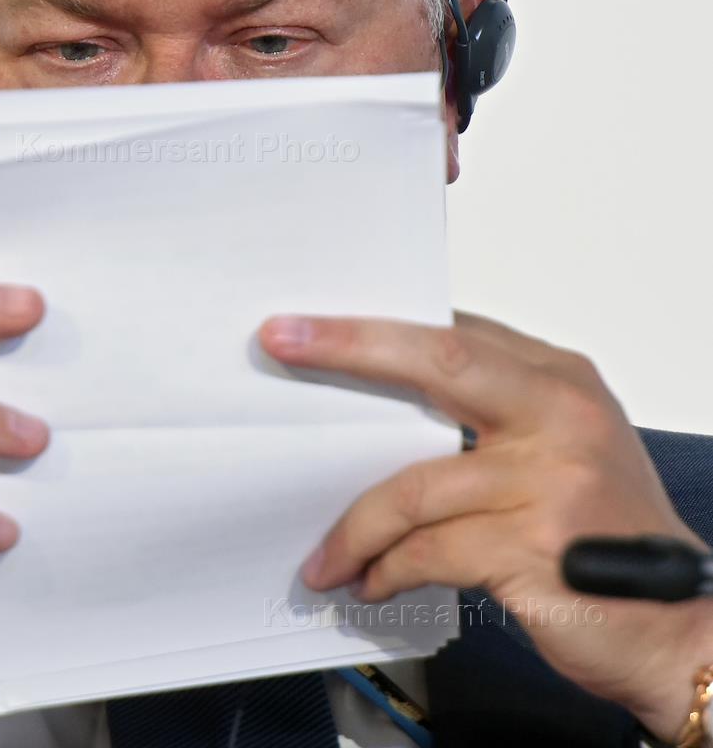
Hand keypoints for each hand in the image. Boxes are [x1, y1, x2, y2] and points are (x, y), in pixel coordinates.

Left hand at [258, 311, 712, 740]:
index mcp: (559, 379)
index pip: (454, 330)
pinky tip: (369, 581)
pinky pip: (429, 550)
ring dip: (355, 526)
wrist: (679, 629)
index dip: (375, 326)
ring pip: (414, 485)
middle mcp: (560, 415)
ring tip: (326, 556)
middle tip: (280, 343)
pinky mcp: (534, 546)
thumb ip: (486, 417)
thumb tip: (378, 405)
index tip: (309, 324)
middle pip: (436, 362)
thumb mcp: (557, 450)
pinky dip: (388, 567)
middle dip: (347, 347)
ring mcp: (551, 479)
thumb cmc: (604, 535)